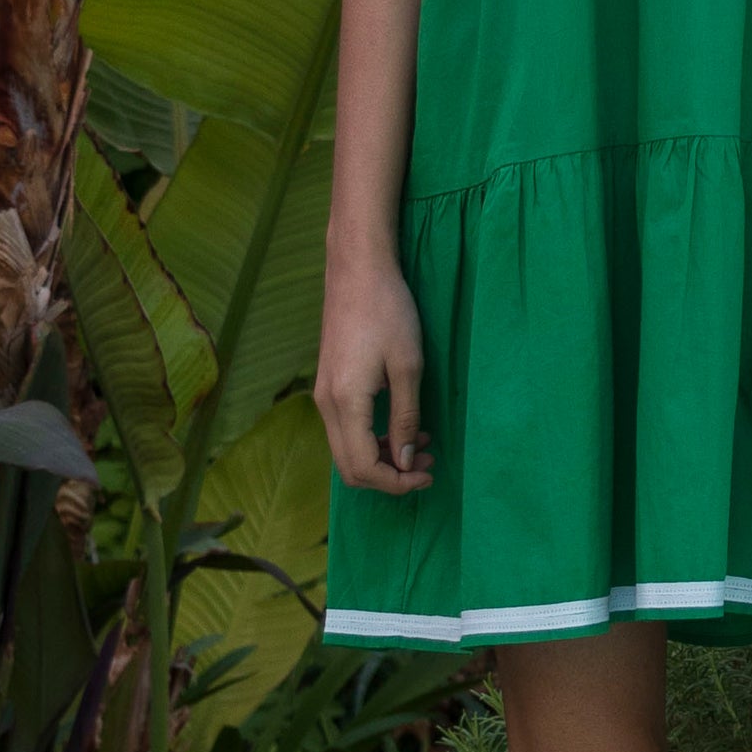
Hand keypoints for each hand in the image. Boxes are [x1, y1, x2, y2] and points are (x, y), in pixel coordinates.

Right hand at [315, 254, 434, 492]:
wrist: (358, 269)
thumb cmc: (388, 311)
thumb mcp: (408, 365)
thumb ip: (406, 417)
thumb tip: (407, 461)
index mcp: (345, 404)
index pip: (363, 467)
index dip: (397, 482)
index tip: (428, 474)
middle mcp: (325, 406)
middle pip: (349, 467)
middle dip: (389, 475)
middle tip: (427, 464)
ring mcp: (323, 394)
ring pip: (346, 449)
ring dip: (382, 456)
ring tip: (422, 443)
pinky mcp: (328, 383)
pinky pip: (345, 429)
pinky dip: (372, 438)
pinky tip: (401, 423)